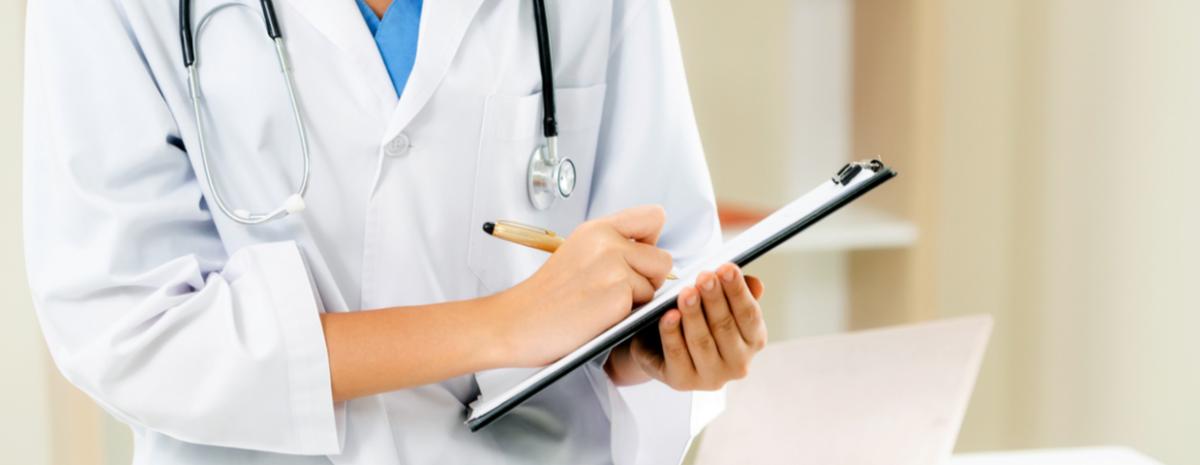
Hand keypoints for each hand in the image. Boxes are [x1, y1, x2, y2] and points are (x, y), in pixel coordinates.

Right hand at [500, 205, 673, 366]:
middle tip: (616, 291)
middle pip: (663, 258)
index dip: (651, 241)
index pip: (654, 217)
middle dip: (648, 279)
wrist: (517, 321)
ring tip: (602, 304)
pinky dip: (627, 316)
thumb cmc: (547, 296)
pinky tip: (599, 316)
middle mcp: (607, 242)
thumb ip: (612, 244)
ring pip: (655, 285)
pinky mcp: (617, 295)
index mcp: (597, 229)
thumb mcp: (578, 252)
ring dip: (637, 300)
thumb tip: (650, 250)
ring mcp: (613, 267)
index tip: (635, 257)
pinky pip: (645, 306)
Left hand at [606, 263, 766, 389]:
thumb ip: (737, 293)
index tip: (727, 268)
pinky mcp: (683, 382)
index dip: (738, 291)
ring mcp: (711, 377)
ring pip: (702, 341)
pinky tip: (668, 315)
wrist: (660, 346)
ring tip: (686, 292)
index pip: (750, 314)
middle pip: (725, 327)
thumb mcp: (717, 303)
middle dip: (714, 299)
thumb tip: (756, 285)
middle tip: (704, 277)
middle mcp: (738, 364)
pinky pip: (677, 354)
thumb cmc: (697, 319)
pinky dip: (672, 333)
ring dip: (694, 315)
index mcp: (753, 341)